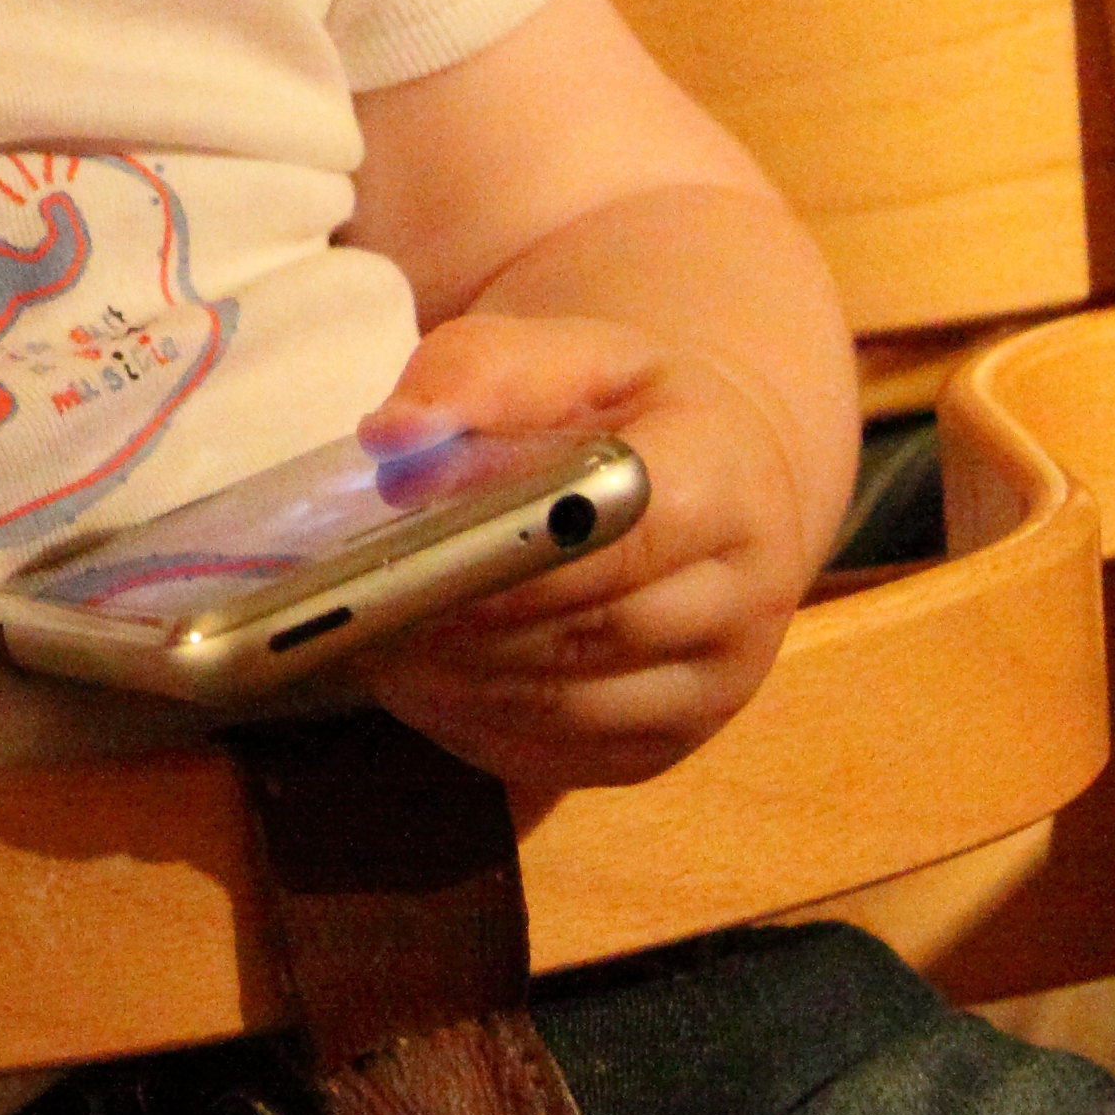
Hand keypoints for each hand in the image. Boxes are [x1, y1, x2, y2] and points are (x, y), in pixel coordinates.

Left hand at [352, 312, 822, 792]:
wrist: (717, 481)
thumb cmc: (624, 413)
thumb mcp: (569, 355)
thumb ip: (484, 375)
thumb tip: (395, 439)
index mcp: (725, 478)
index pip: (623, 536)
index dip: (514, 557)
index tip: (418, 555)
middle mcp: (745, 593)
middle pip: (596, 630)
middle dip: (471, 628)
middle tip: (369, 611)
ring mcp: (716, 685)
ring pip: (574, 708)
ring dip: (463, 687)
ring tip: (376, 646)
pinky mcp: (672, 746)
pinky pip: (565, 759)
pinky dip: (479, 730)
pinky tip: (419, 687)